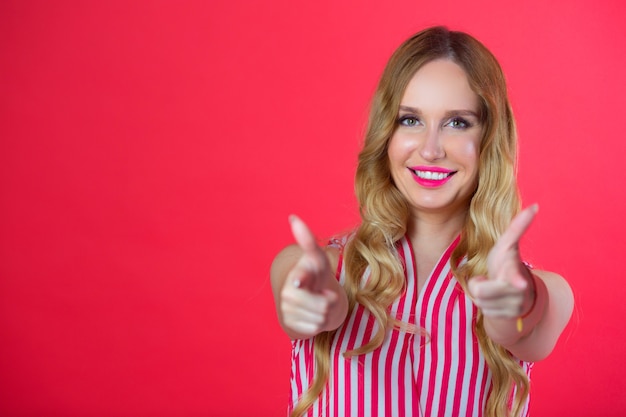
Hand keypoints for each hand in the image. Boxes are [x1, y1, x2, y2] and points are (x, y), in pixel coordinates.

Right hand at [279, 215, 342, 337]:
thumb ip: (308, 241)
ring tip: (318, 303)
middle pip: (322, 305)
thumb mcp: (318, 259)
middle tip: (323, 294)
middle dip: (329, 301)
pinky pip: (315, 327)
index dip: (301, 279)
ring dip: (325, 312)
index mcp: (297, 274)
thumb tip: (292, 217)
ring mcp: (287, 309)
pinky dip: (320, 323)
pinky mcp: (290, 324)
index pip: (299, 277)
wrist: (311, 298)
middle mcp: (288, 292)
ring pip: (320, 317)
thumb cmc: (316, 275)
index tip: (299, 280)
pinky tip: (313, 315)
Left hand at [468, 205, 537, 318]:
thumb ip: (518, 227)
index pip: (514, 277)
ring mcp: (513, 307)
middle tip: (488, 278)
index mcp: (514, 272)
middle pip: (479, 290)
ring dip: (480, 293)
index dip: (515, 279)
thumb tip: (535, 206)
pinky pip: (483, 311)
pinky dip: (484, 304)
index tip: (519, 284)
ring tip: (491, 288)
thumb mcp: (507, 246)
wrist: (513, 292)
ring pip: (479, 301)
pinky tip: (493, 300)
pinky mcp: (505, 318)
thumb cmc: (505, 263)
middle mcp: (517, 292)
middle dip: (477, 283)